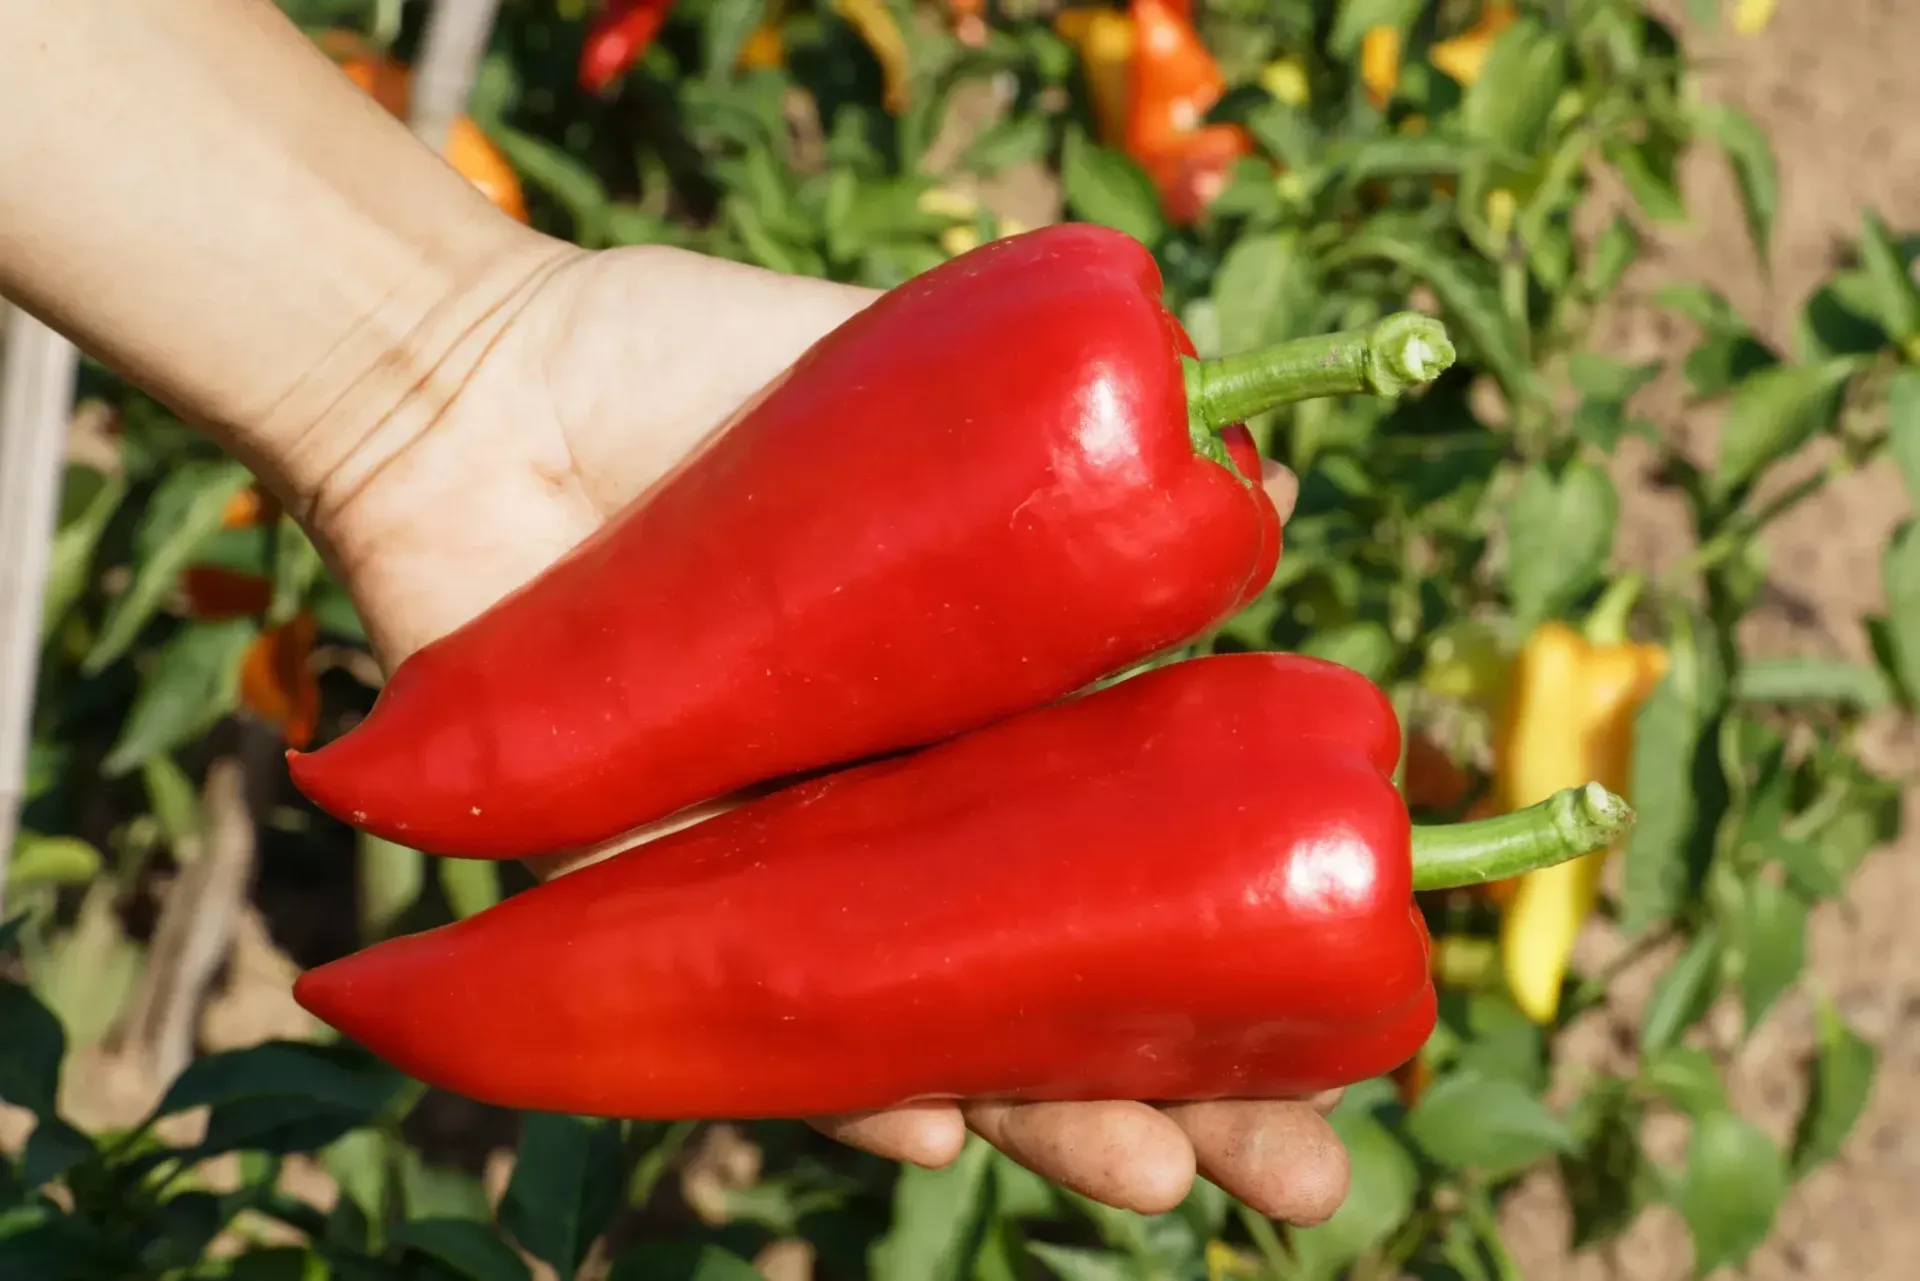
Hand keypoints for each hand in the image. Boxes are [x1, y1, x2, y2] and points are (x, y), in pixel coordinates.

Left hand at [299, 240, 1348, 1223]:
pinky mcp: (638, 908)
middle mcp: (880, 814)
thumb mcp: (905, 384)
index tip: (1355, 1003)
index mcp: (966, 713)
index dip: (1229, 933)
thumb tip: (1270, 478)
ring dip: (1039, 1114)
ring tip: (1153, 1178)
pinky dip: (828, 1088)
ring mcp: (770, 868)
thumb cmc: (688, 370)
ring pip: (921, 1026)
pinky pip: (742, 1024)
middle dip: (1177, 1084)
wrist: (473, 394)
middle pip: (1042, 973)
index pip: (1118, 847)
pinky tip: (927, 1133)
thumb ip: (1066, 443)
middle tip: (1300, 1177)